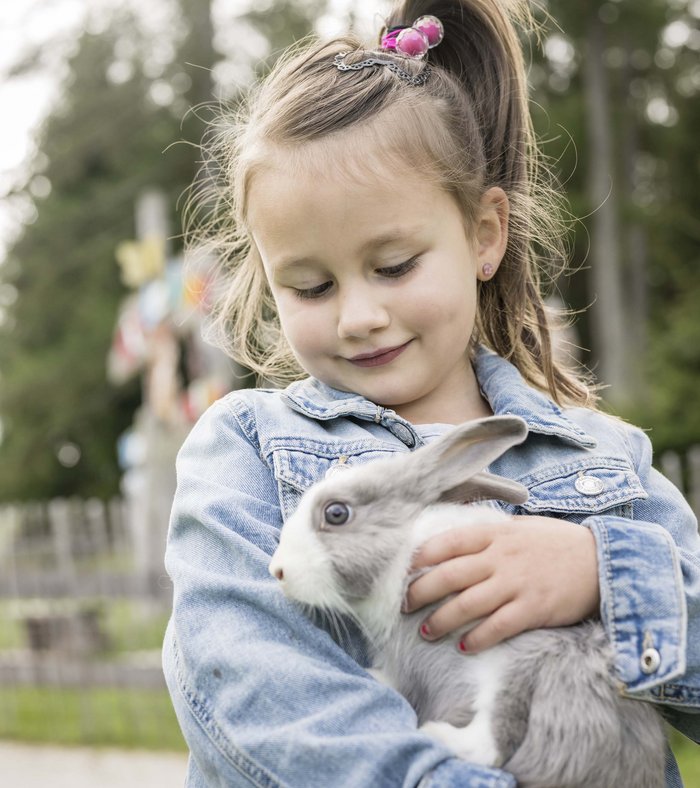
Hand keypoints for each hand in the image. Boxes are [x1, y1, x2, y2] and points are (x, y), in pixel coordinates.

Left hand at [403, 515, 599, 652]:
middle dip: (421, 592)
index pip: (448, 542)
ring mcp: (517, 583)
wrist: (601, 560)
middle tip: (404, 605)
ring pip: (468, 604)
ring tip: (426, 631)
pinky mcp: (533, 608)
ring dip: (442, 620)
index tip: (403, 569)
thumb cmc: (556, 543)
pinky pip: (498, 626)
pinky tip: (464, 647)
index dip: (421, 556)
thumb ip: (489, 533)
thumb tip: (455, 540)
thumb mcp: (520, 527)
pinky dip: (478, 638)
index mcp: (495, 533)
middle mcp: (501, 557)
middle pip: (449, 575)